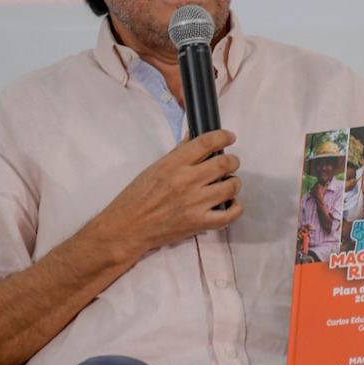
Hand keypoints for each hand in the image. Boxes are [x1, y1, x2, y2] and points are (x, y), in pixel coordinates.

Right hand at [97, 129, 242, 255]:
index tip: (229, 137)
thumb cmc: (137, 196)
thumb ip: (179, 153)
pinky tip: (231, 203)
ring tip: (228, 183)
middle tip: (230, 162)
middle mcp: (187, 181)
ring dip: (234, 182)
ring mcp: (195, 204)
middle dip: (232, 160)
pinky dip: (235, 207)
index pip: (206, 142)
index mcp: (173, 164)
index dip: (223, 136)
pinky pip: (229, 215)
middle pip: (224, 164)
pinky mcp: (199, 224)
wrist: (128, 228)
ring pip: (230, 187)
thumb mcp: (155, 167)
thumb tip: (196, 137)